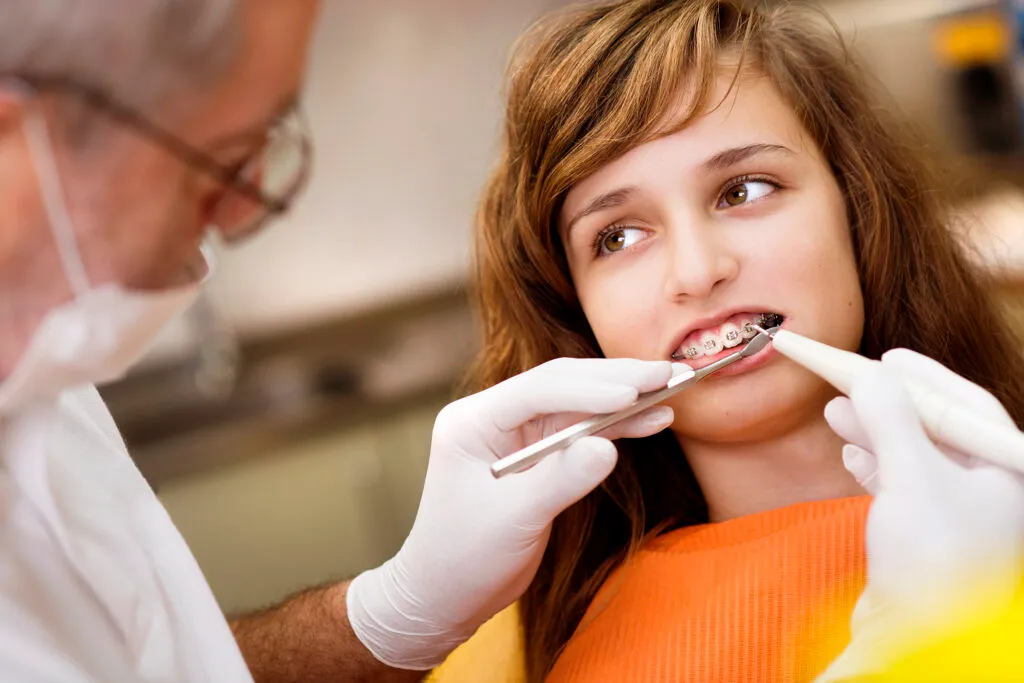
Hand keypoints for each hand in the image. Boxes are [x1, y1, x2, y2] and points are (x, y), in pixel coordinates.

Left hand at [346, 357, 686, 669]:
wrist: (445, 595)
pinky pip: (581, 431)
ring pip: (577, 404)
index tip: (632, 393)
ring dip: (624, 398)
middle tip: (667, 374)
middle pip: (561, 385)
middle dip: (615, 380)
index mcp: (472, 421)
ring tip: (672, 388)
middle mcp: (493, 417)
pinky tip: (652, 419)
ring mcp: (516, 434)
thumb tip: (607, 448)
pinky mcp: (537, 454)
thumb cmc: (464, 558)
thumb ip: (559, 480)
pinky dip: (616, 427)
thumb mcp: (513, 520)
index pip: (536, 390)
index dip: (587, 389)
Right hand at [816, 349, 1023, 680]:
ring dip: (874, 433)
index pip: (968, 406)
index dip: (924, 377)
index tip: (884, 357)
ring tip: (835, 412)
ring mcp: (959, 518)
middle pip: (937, 429)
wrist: (918, 641)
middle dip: (889, 404)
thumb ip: (891, 418)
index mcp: (1005, 472)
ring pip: (914, 457)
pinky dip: (873, 467)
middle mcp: (989, 492)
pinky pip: (901, 488)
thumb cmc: (933, 562)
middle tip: (850, 380)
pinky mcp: (926, 541)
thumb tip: (870, 374)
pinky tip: (849, 455)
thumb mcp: (912, 475)